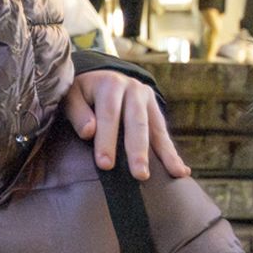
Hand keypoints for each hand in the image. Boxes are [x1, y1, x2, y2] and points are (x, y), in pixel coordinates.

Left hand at [64, 70, 190, 180]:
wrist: (98, 77)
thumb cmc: (80, 94)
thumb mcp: (71, 96)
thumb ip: (77, 113)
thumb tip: (88, 132)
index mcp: (110, 83)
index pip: (109, 115)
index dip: (106, 140)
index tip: (105, 164)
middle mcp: (133, 88)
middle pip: (137, 122)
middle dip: (138, 150)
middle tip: (140, 175)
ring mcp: (147, 99)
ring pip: (155, 128)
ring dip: (164, 154)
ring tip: (173, 174)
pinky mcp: (155, 110)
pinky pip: (164, 134)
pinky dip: (172, 153)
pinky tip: (181, 171)